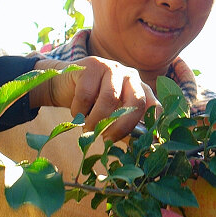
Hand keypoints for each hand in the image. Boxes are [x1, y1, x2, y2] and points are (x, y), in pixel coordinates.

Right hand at [30, 56, 158, 140]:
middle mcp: (131, 76)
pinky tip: (77, 113)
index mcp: (140, 89)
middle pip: (137, 101)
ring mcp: (112, 67)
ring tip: (87, 129)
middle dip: (122, 126)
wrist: (62, 85)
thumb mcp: (110, 117)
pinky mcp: (92, 64)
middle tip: (107, 140)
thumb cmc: (91, 105)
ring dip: (96, 120)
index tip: (139, 145)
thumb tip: (145, 152)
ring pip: (110, 99)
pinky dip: (80, 111)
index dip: (149, 126)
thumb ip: (126, 129)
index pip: (153, 106)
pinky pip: (87, 94)